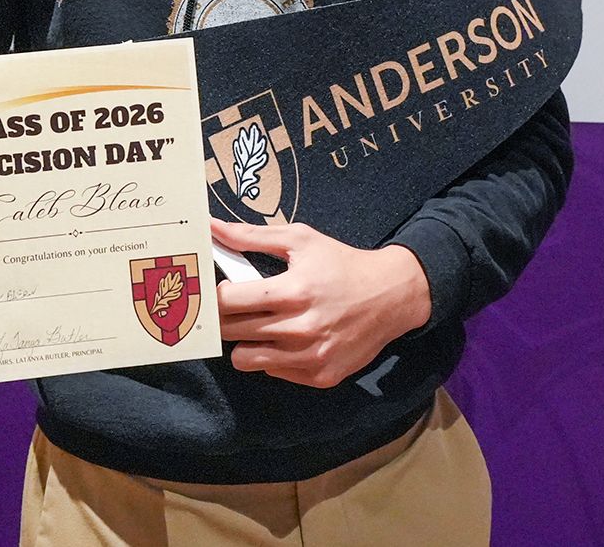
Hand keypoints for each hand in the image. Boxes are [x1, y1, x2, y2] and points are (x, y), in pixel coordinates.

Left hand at [212, 218, 430, 388]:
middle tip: (236, 308)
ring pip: (245, 359)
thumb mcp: (300, 240)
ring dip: (245, 341)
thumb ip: (251, 236)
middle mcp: (299, 329)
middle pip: (230, 332)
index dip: (217, 296)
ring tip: (260, 325)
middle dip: (226, 318)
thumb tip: (212, 227)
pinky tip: (287, 339)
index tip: (222, 291)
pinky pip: (274, 371)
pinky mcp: (320, 376)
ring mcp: (310, 358)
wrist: (391, 296)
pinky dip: (273, 356)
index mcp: (291, 291)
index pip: (227, 302)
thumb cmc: (341, 264)